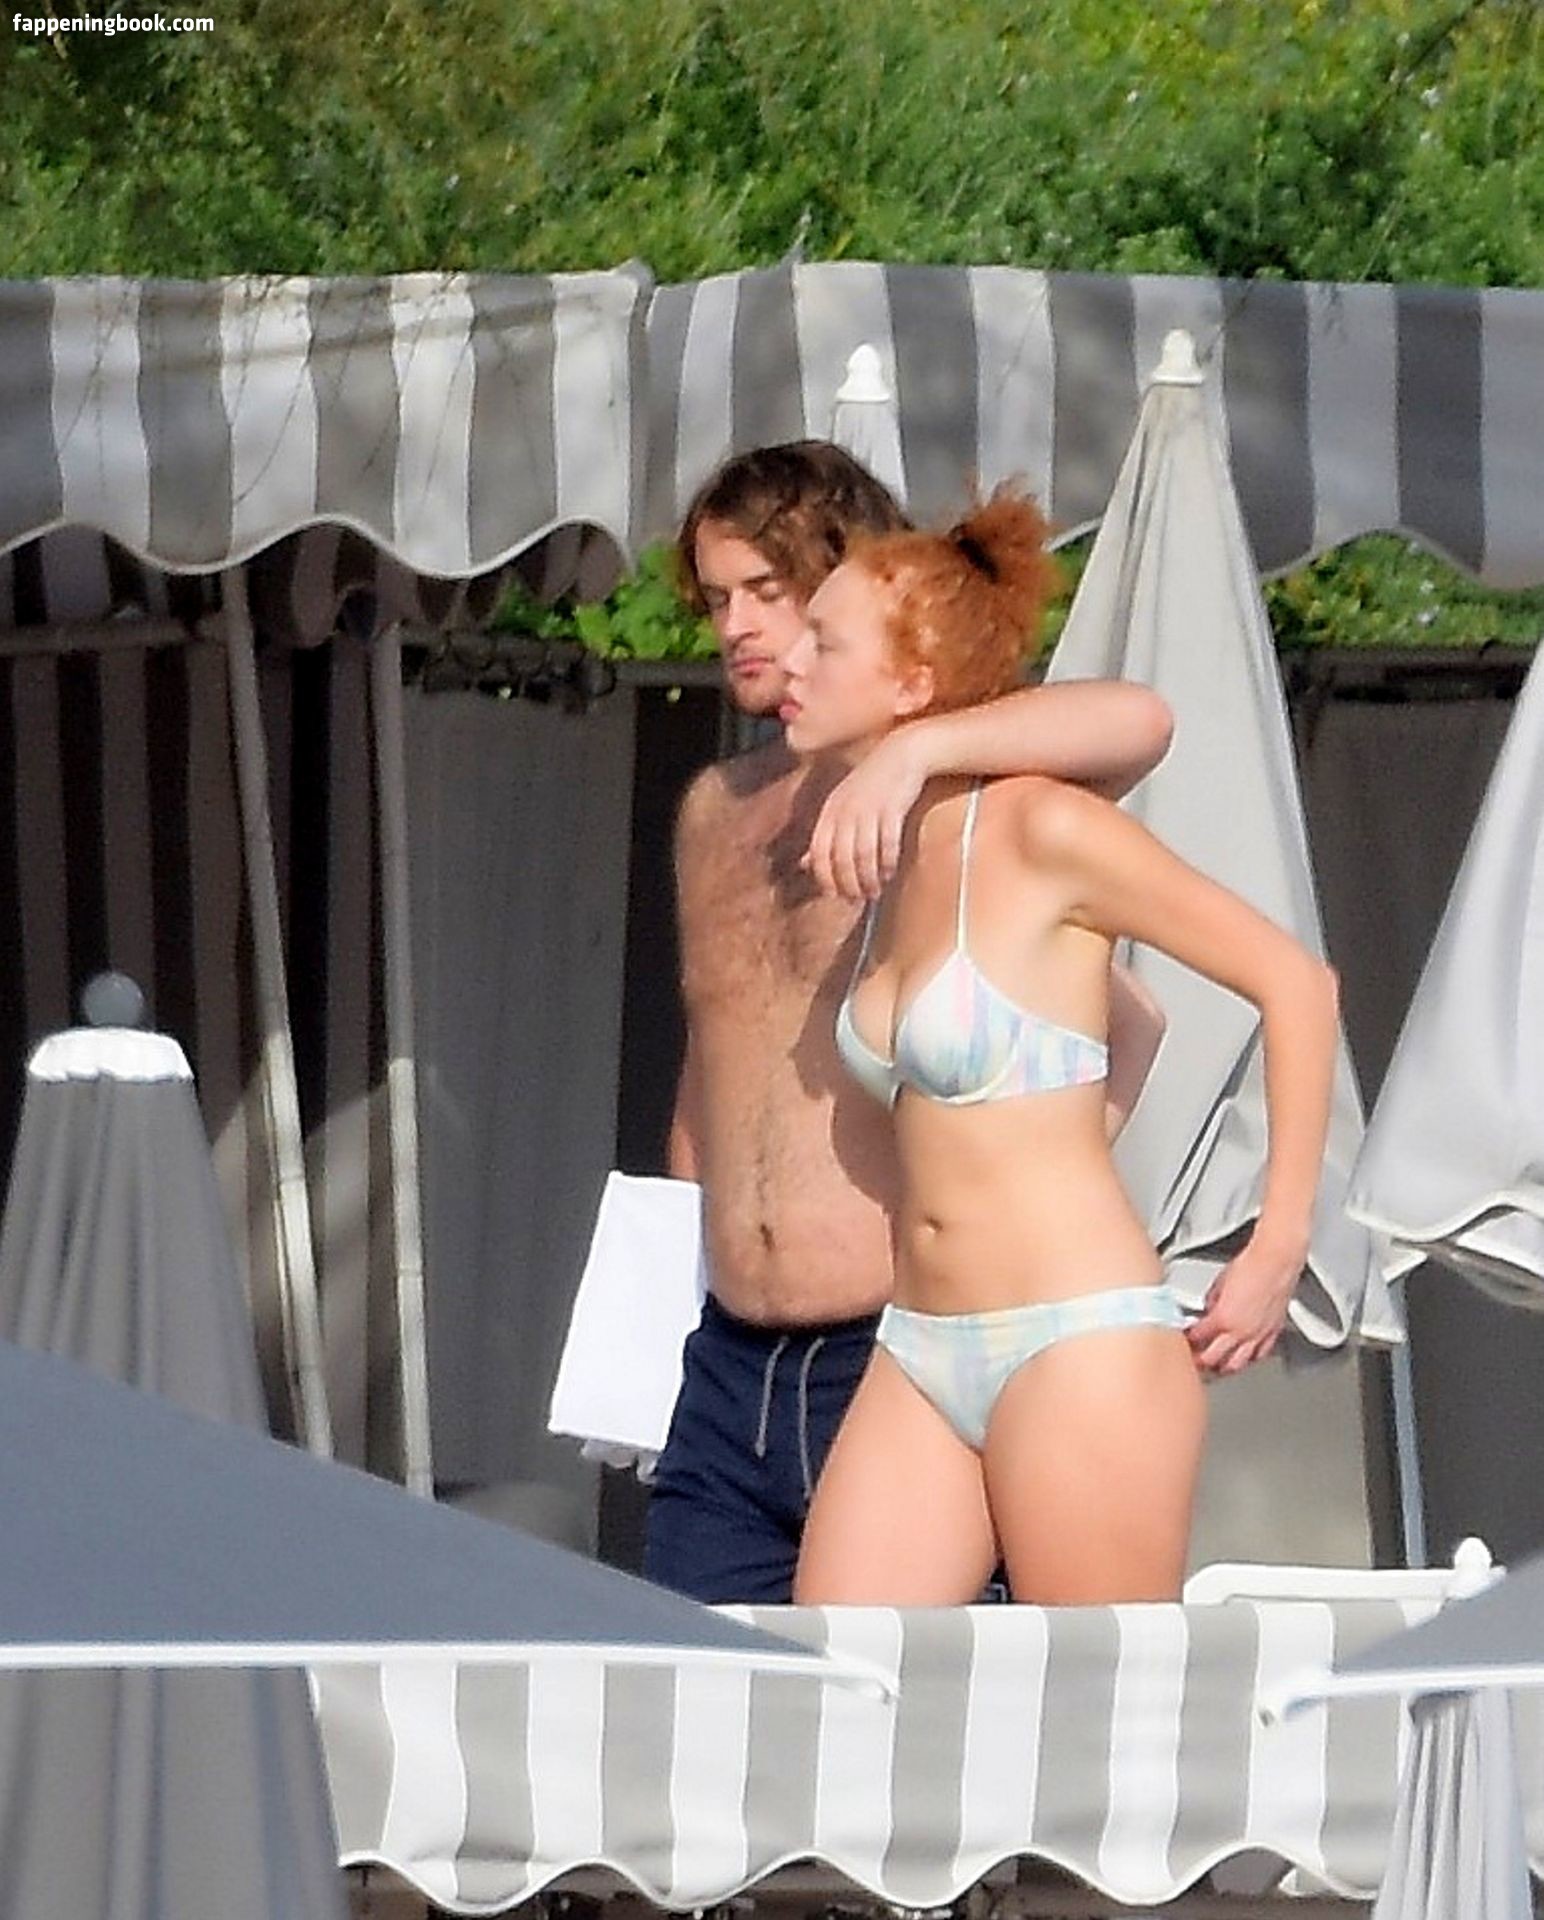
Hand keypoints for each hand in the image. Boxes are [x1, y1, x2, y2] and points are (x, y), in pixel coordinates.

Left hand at [801, 731, 927, 899]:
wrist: (900, 754)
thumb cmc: (869, 785)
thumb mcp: (840, 807)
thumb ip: (824, 836)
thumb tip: (804, 864)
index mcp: (829, 812)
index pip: (819, 852)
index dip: (824, 877)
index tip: (834, 896)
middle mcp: (845, 811)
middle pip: (841, 857)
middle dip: (849, 883)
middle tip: (858, 899)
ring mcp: (868, 809)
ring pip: (863, 854)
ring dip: (869, 877)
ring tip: (875, 891)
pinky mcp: (892, 808)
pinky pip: (887, 843)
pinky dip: (887, 862)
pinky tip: (889, 872)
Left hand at [1185, 1235, 1303, 1376]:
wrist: (1276, 1262)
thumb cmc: (1250, 1266)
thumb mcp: (1219, 1283)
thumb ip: (1211, 1301)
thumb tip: (1209, 1309)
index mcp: (1222, 1318)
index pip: (1198, 1338)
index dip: (1188, 1341)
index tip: (1185, 1340)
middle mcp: (1240, 1331)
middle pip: (1214, 1358)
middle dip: (1200, 1362)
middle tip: (1194, 1361)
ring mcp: (1258, 1335)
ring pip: (1237, 1364)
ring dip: (1223, 1367)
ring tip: (1215, 1367)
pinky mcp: (1273, 1333)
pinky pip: (1259, 1354)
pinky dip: (1249, 1359)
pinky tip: (1244, 1357)